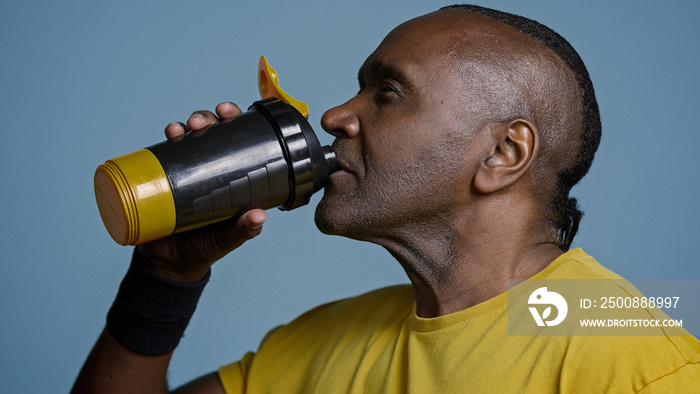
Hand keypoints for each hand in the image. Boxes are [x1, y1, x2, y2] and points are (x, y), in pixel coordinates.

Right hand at [138, 102, 267, 282]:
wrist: (170, 266)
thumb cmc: (205, 249)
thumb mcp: (227, 239)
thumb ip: (243, 230)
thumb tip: (260, 215)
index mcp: (231, 177)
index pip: (236, 142)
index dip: (234, 122)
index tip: (229, 114)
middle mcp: (208, 170)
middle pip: (211, 133)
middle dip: (207, 119)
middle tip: (203, 121)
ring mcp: (184, 173)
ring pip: (186, 139)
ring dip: (185, 126)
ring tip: (183, 128)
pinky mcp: (162, 179)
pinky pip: (162, 156)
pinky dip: (165, 142)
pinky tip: (169, 135)